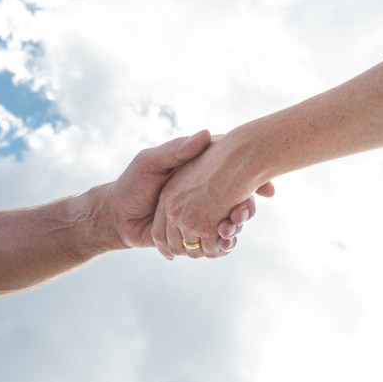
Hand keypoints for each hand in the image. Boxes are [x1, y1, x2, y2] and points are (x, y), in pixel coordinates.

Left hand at [109, 131, 256, 256]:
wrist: (116, 217)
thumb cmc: (131, 184)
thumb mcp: (149, 162)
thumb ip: (176, 151)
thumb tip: (205, 135)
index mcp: (199, 170)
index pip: (234, 172)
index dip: (253, 180)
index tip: (266, 189)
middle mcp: (204, 192)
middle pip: (238, 200)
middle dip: (245, 210)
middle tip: (241, 216)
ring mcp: (201, 214)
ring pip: (231, 221)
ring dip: (235, 229)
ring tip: (231, 233)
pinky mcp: (196, 235)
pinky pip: (216, 241)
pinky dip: (222, 245)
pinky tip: (224, 247)